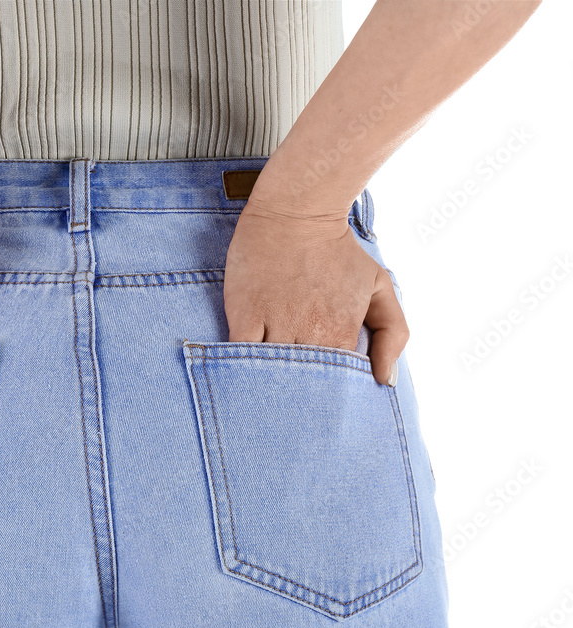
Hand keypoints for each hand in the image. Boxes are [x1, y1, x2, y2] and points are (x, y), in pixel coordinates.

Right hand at [222, 200, 406, 385]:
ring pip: (271, 372)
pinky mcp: (243, 316)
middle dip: (300, 396)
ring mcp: (275, 324)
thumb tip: (386, 380)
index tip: (324, 398)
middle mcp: (309, 333)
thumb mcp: (380, 286)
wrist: (295, 213)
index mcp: (341, 332)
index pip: (337, 382)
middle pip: (303, 383)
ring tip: (269, 392)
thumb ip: (394, 334)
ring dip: (271, 383)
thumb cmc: (338, 250)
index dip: (331, 392)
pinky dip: (242, 367)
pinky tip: (244, 372)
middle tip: (295, 406)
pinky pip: (240, 354)